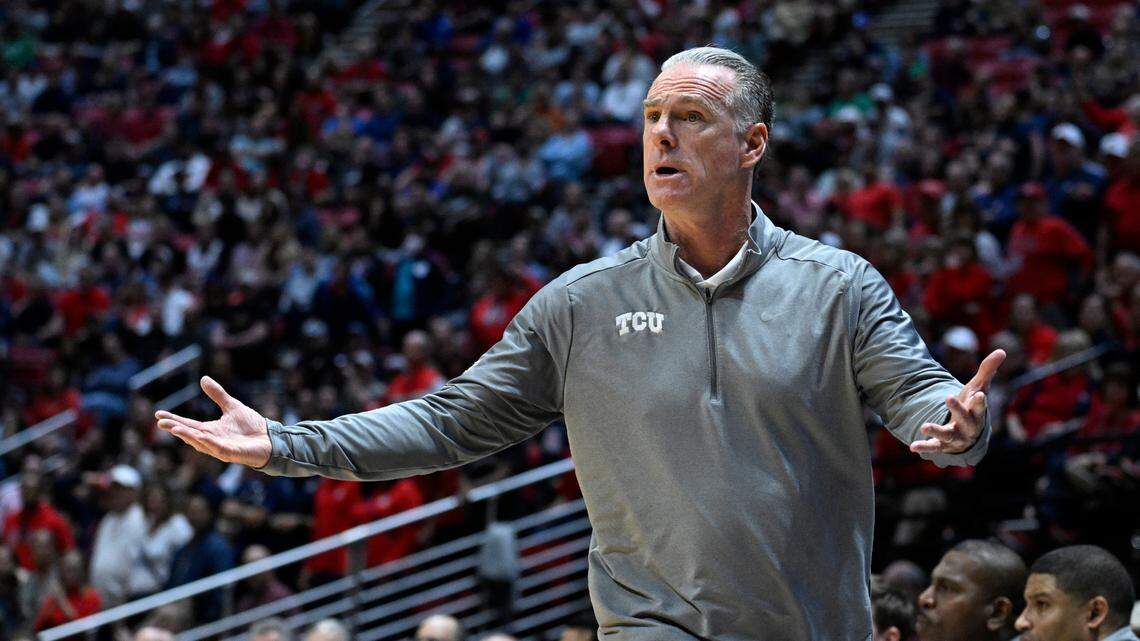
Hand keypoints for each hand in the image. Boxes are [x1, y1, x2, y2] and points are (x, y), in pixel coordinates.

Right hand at [155, 376, 271, 467]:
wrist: (269, 438)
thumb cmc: (251, 426)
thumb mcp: (232, 406)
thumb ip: (218, 395)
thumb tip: (203, 379)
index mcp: (210, 430)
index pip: (188, 425)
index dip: (174, 420)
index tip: (158, 414)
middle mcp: (212, 440)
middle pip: (190, 435)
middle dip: (176, 429)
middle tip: (161, 422)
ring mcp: (221, 448)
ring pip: (201, 444)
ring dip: (188, 436)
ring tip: (175, 428)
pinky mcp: (233, 453)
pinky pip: (219, 449)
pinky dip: (209, 443)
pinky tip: (200, 436)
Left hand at [910, 349, 1005, 454]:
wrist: (970, 434)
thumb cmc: (973, 406)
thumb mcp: (979, 388)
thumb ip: (987, 370)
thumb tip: (1002, 350)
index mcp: (977, 412)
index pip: (981, 406)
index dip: (980, 401)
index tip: (979, 394)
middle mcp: (969, 426)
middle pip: (965, 418)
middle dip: (958, 409)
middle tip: (949, 397)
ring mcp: (956, 437)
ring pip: (947, 435)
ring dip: (936, 431)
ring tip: (924, 426)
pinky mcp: (944, 445)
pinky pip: (934, 447)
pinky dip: (924, 447)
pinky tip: (913, 446)